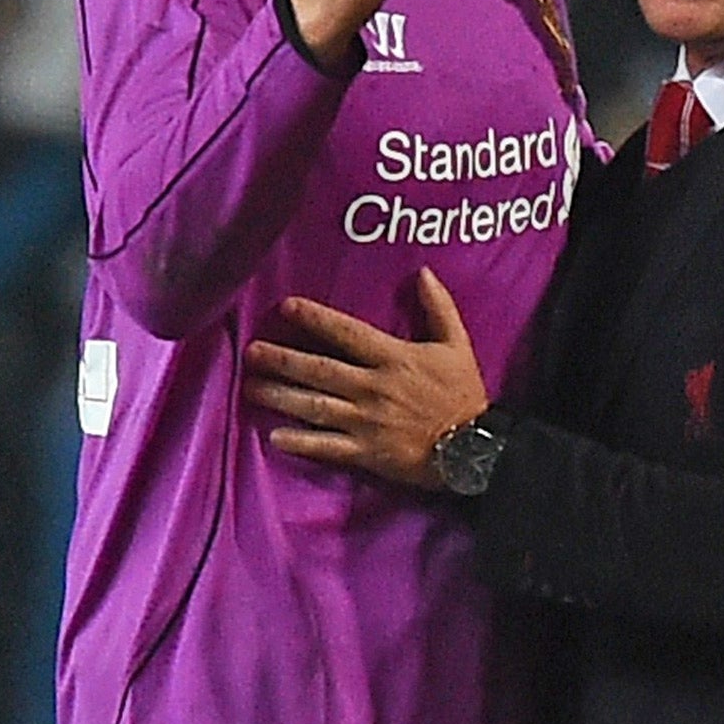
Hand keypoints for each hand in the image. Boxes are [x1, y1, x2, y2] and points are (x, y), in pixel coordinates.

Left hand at [243, 268, 488, 488]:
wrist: (472, 447)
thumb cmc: (462, 393)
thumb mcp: (457, 345)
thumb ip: (439, 308)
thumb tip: (424, 272)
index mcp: (393, 358)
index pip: (347, 334)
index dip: (316, 319)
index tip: (287, 307)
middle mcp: (372, 387)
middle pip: (319, 369)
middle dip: (283, 359)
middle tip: (252, 352)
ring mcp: (365, 421)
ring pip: (314, 406)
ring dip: (280, 396)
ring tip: (251, 387)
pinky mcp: (365, 451)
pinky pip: (326, 446)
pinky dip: (300, 442)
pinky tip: (274, 436)